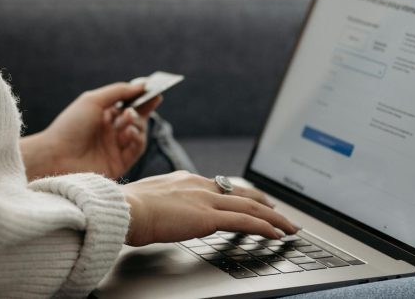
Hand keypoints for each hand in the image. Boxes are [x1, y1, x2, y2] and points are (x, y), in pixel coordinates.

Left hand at [21, 82, 161, 180]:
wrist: (55, 156)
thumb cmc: (70, 125)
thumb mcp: (93, 100)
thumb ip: (118, 91)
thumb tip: (142, 85)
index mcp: (103, 115)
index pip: (129, 105)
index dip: (143, 98)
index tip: (156, 90)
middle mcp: (110, 132)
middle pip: (136, 118)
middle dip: (140, 111)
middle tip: (133, 109)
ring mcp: (115, 148)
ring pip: (139, 133)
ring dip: (136, 124)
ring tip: (125, 122)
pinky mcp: (118, 164)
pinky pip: (136, 150)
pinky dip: (137, 139)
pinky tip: (129, 133)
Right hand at [120, 171, 299, 246]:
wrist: (126, 208)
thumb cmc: (129, 208)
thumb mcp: (149, 198)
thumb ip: (164, 202)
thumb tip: (164, 212)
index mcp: (185, 180)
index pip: (221, 186)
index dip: (240, 194)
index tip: (252, 200)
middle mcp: (199, 185)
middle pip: (241, 193)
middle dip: (264, 203)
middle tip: (279, 213)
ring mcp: (206, 200)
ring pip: (250, 206)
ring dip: (273, 217)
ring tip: (288, 226)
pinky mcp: (208, 217)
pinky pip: (245, 222)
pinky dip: (264, 227)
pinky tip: (276, 234)